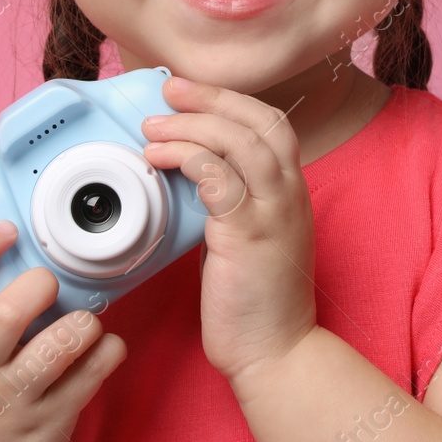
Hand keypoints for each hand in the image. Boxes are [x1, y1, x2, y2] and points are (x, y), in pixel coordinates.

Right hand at [0, 222, 126, 441]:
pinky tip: (105, 346)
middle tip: (50, 281)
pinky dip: (107, 353)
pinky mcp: (49, 424)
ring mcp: (14, 401)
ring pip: (56, 349)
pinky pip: (89, 380)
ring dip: (80, 323)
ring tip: (84, 319)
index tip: (6, 229)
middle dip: (38, 286)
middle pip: (6, 316)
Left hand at [140, 76, 317, 383]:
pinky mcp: (250, 233)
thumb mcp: (246, 236)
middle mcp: (289, 193)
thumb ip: (230, 200)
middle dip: (211, 97)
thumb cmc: (256, 301)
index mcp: (289, 191)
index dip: (230, 102)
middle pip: (260, 120)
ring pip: (240, 141)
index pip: (269, 124)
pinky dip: (187, 158)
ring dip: (191, 125)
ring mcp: (274, 211)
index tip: (191, 93)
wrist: (276, 352)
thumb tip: (191, 170)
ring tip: (152, 126)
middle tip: (169, 89)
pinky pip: (220, 178)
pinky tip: (158, 159)